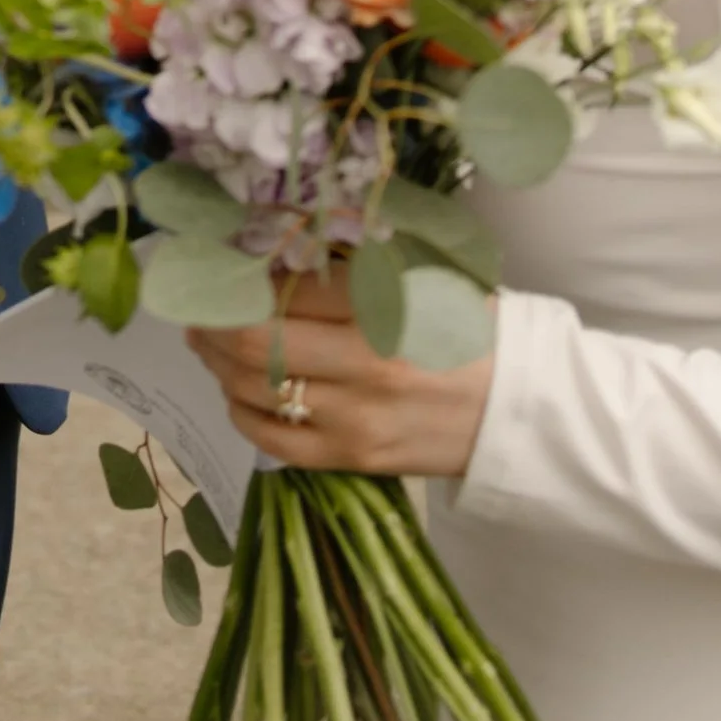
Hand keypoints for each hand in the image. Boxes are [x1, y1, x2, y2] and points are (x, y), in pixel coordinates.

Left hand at [188, 267, 494, 480]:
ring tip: (209, 342)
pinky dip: (244, 413)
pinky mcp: (356, 458)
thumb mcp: (423, 279)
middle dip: (213, 320)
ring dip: (219, 363)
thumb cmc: (473, 331)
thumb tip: (277, 262)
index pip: (287, 288)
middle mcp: (364, 366)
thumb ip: (353, 270)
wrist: (522, 409)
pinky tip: (236, 392)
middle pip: (257, 341)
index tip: (222, 265)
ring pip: (256, 390)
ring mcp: (356, 419)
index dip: (243, 276)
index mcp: (384, 307)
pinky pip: (276, 442)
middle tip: (198, 305)